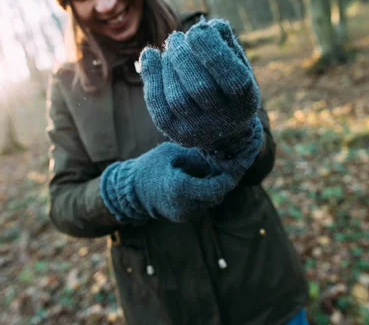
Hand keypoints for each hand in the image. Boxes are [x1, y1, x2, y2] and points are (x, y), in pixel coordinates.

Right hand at [100, 143, 236, 222]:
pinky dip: (208, 191)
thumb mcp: (174, 153)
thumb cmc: (151, 166)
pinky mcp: (185, 216)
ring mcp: (185, 214)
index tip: (237, 162)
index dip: (230, 176)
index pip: (216, 187)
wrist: (131, 190)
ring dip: (217, 185)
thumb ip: (198, 157)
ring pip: (212, 199)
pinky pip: (203, 203)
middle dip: (226, 180)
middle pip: (217, 194)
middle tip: (233, 162)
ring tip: (216, 168)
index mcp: (180, 188)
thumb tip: (224, 155)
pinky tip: (204, 177)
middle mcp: (184, 206)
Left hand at [140, 18, 262, 173]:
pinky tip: (150, 55)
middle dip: (183, 56)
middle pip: (200, 88)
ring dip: (168, 65)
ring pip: (177, 98)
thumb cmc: (228, 80)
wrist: (223, 126)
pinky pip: (159, 107)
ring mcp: (199, 131)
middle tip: (176, 38)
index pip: (232, 79)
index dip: (212, 52)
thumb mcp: (236, 59)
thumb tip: (204, 27)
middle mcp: (225, 120)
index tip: (196, 30)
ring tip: (171, 48)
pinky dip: (151, 77)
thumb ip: (224, 40)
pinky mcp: (177, 134)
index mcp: (245, 101)